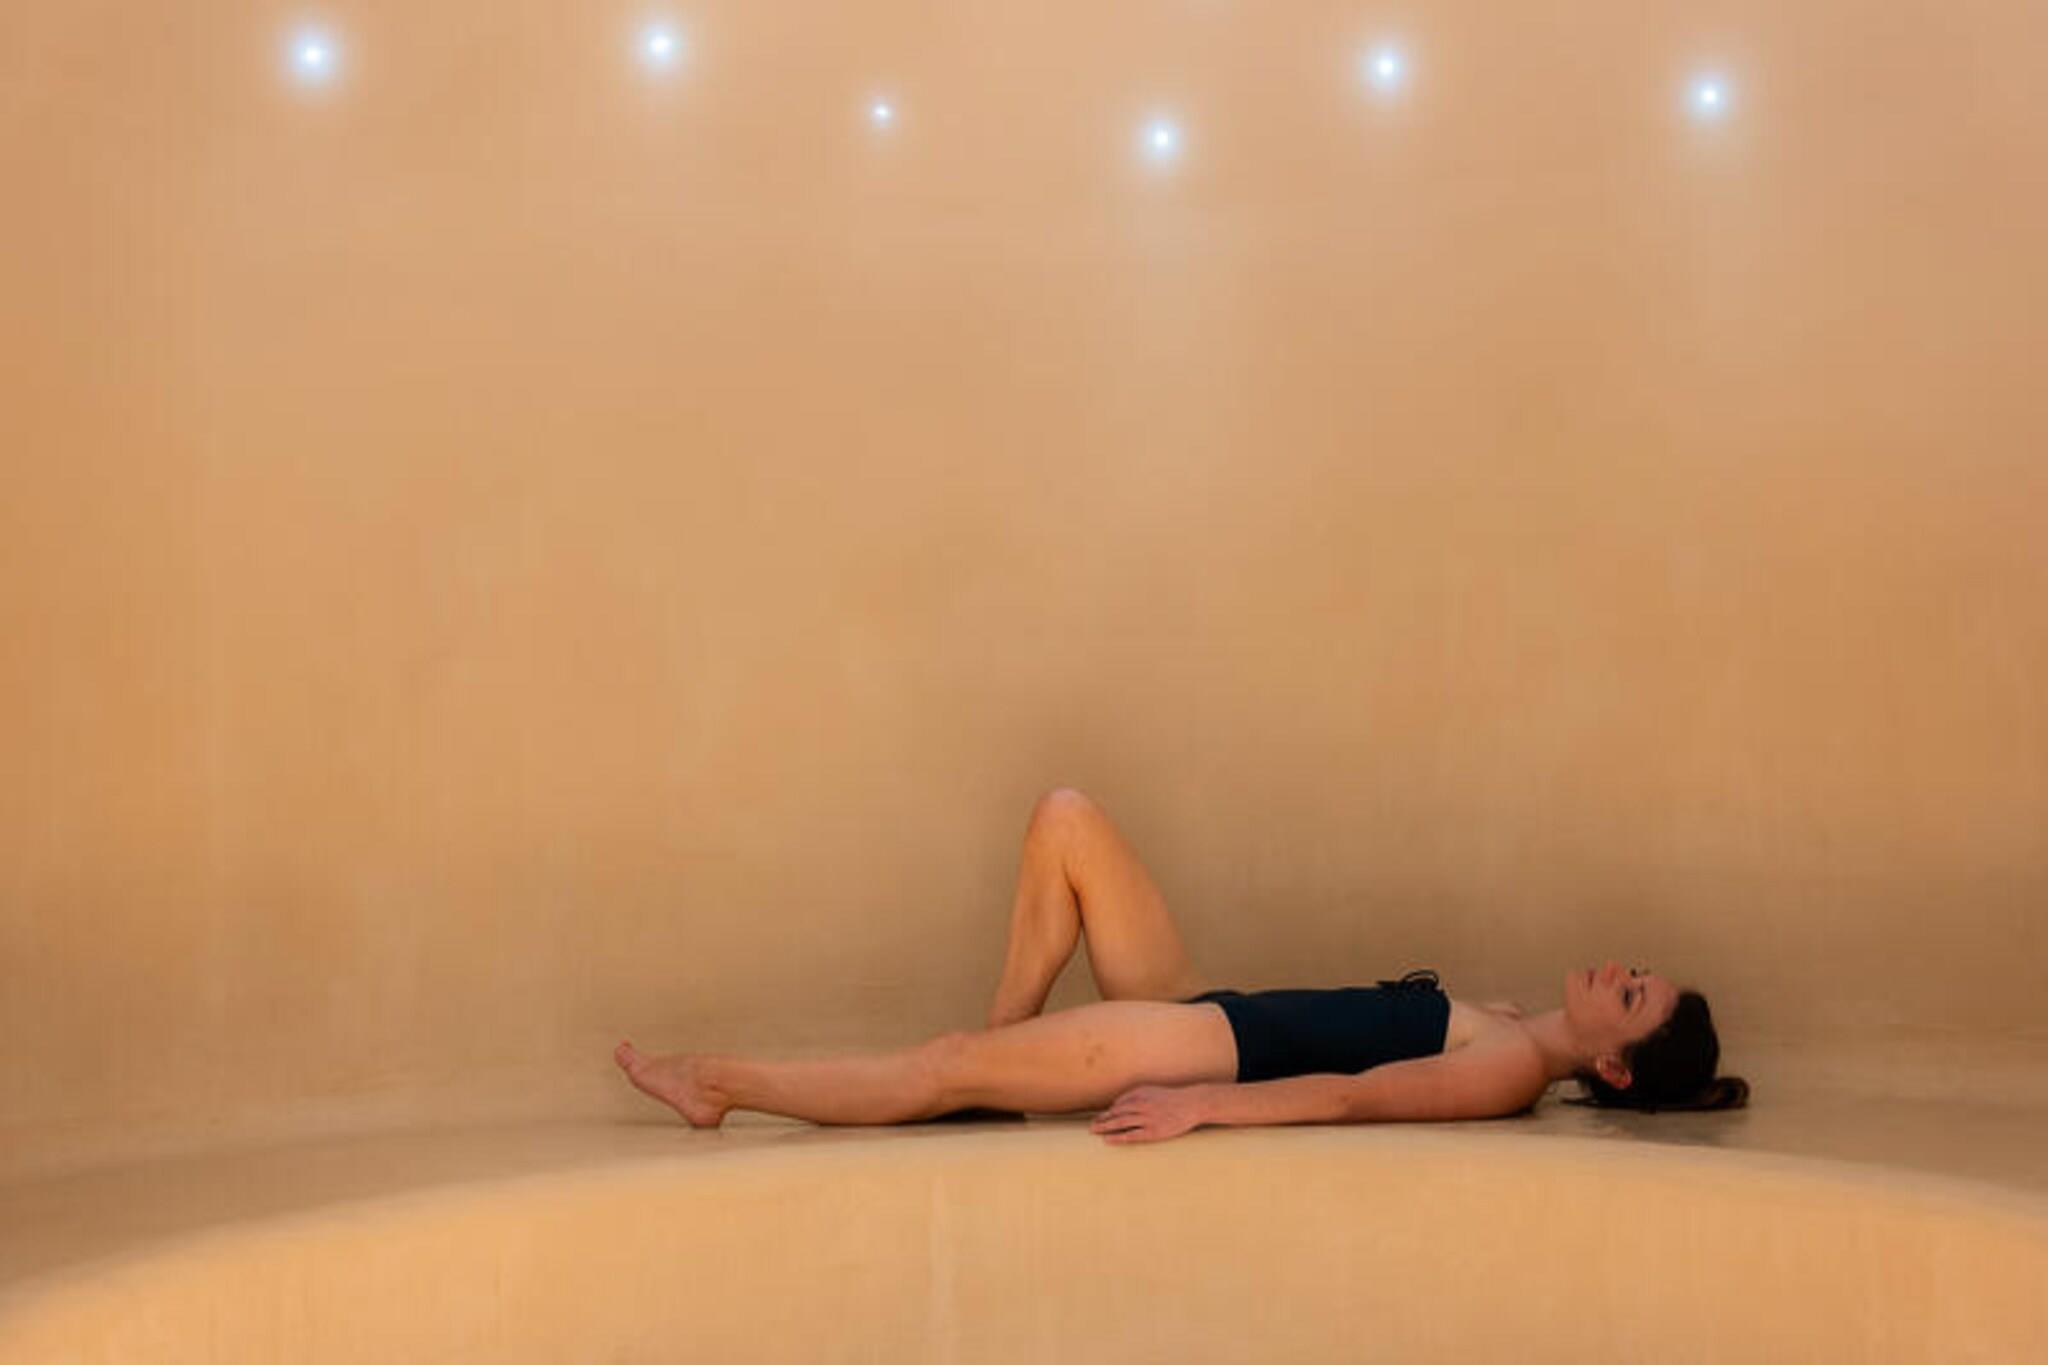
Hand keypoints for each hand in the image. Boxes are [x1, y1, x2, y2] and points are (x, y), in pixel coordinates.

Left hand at [1090, 1084, 1206, 1144]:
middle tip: (1090, 1127)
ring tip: (1094, 1132)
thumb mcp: (1152, 1091)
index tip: (1098, 1118)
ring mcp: (1147, 1118)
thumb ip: (1135, 1095)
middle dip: (1102, 1120)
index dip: (1107, 1112)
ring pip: (1120, 1123)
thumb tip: (1117, 1105)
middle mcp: (1141, 1104)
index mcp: (1140, 1093)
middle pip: (1116, 1113)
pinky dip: (1118, 1137)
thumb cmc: (1172, 1098)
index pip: (1118, 1104)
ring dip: (1105, 1127)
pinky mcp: (1154, 1131)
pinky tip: (1108, 1140)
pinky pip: (1132, 1135)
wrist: (1192, 1103)